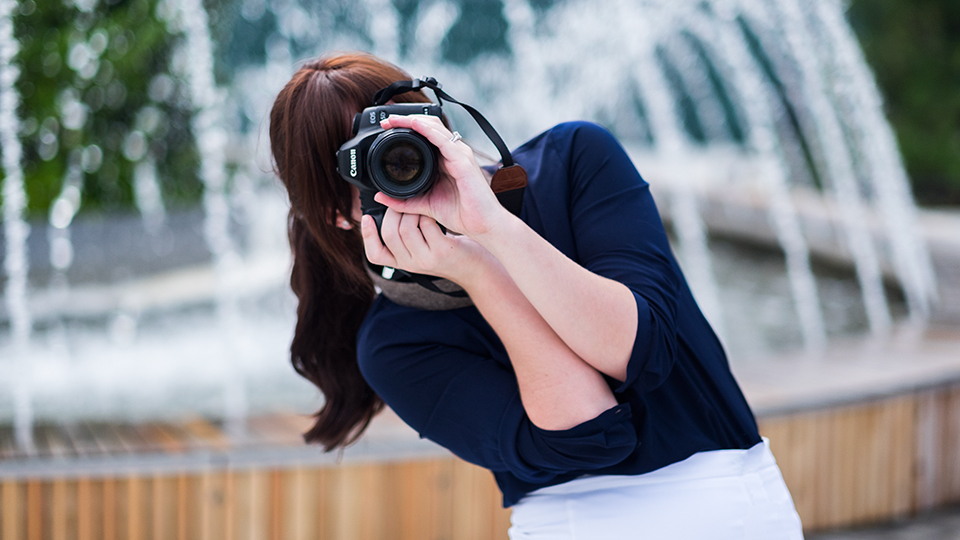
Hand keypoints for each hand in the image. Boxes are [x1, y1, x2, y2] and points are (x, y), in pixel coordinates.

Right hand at [361, 208, 492, 285]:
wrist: (475, 268)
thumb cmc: (446, 253)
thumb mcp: (421, 250)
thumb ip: (405, 238)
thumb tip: (386, 210)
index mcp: (402, 263)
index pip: (374, 255)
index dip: (367, 236)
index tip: (366, 217)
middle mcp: (411, 264)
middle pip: (389, 234)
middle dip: (393, 212)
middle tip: (402, 202)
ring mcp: (427, 258)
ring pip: (406, 228)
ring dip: (411, 210)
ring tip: (419, 206)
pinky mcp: (443, 250)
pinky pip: (427, 224)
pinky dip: (428, 213)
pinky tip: (432, 211)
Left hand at [374, 115, 508, 237]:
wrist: (482, 225)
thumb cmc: (461, 214)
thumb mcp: (424, 205)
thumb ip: (402, 201)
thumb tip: (379, 196)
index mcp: (445, 160)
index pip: (425, 134)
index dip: (406, 127)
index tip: (386, 128)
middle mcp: (453, 153)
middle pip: (429, 125)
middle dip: (406, 119)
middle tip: (386, 121)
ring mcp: (459, 155)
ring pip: (435, 128)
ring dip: (413, 120)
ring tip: (394, 120)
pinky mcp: (463, 162)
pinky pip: (443, 141)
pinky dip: (428, 131)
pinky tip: (414, 125)